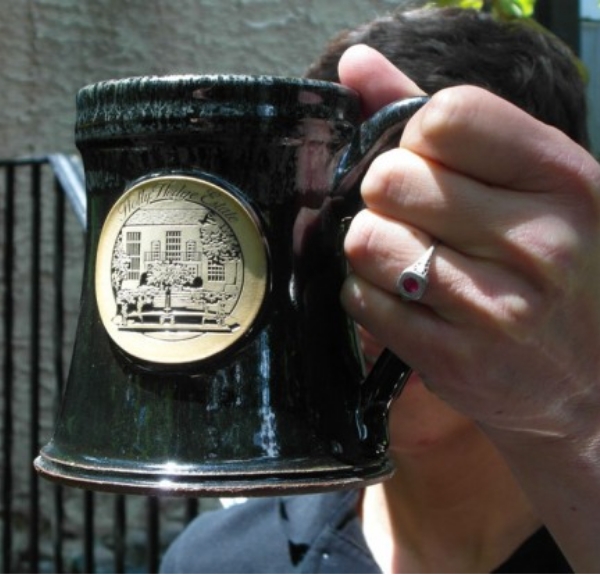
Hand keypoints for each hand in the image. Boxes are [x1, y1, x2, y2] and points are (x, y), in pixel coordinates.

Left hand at [339, 45, 599, 438]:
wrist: (595, 384)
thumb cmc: (561, 270)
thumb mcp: (534, 185)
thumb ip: (447, 120)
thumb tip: (356, 63)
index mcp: (563, 179)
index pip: (446, 117)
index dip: (416, 136)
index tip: (427, 161)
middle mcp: (539, 241)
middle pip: (392, 179)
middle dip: (387, 195)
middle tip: (413, 216)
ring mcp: (497, 308)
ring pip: (367, 240)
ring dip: (373, 246)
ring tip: (406, 258)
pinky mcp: (456, 359)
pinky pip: (361, 299)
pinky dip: (368, 294)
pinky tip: (404, 299)